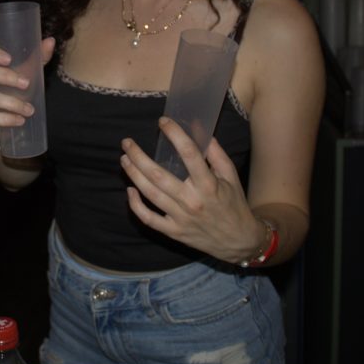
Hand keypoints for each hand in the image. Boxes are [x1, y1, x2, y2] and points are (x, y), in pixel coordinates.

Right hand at [0, 37, 54, 148]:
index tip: (9, 58)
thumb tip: (50, 41)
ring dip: (11, 103)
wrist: (10, 120)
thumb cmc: (15, 89)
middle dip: (5, 77)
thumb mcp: (27, 72)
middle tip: (26, 83)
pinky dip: (5, 119)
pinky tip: (19, 120)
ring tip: (29, 109)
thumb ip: (37, 57)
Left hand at [120, 117, 265, 263]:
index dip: (174, 134)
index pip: (189, 153)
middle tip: (127, 143)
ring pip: (150, 194)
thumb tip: (198, 127)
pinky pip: (148, 219)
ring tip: (124, 159)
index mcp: (208, 185)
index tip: (163, 122)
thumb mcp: (230, 176)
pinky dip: (135, 205)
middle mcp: (192, 201)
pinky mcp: (173, 232)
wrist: (238, 241)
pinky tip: (130, 190)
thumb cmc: (234, 204)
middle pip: (158, 175)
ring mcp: (180, 218)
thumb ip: (215, 152)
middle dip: (138, 156)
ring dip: (133, 175)